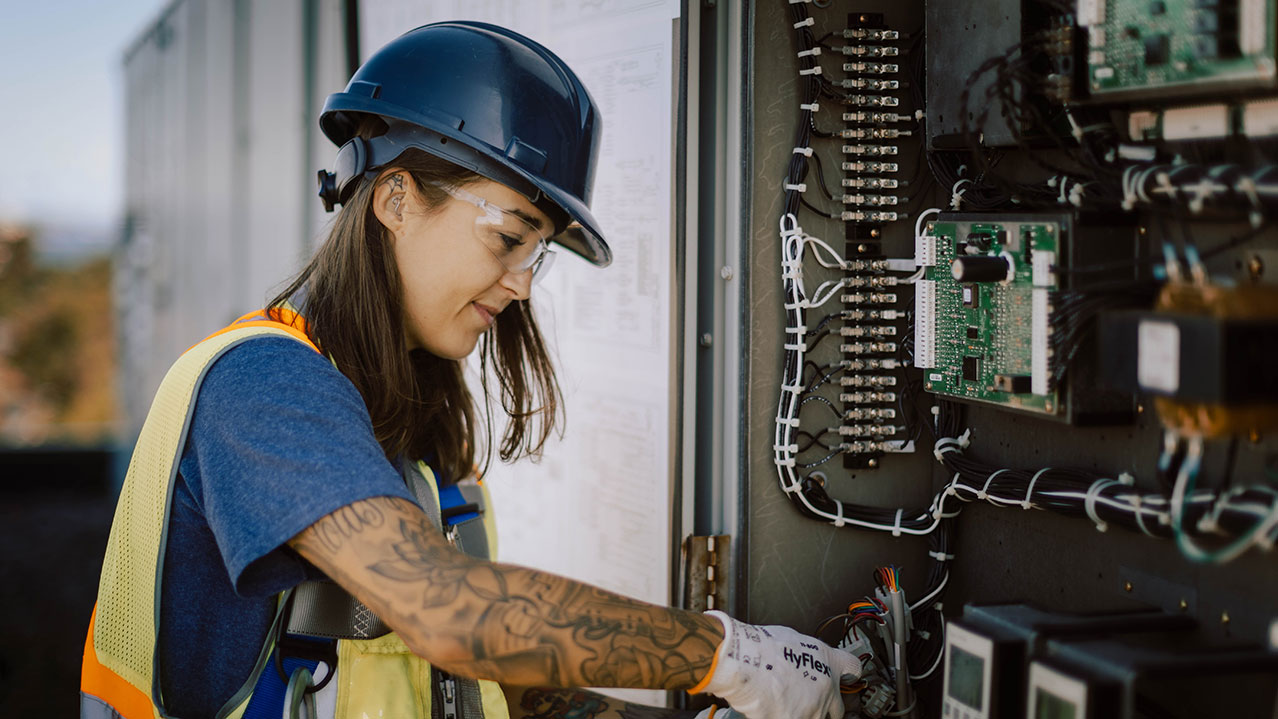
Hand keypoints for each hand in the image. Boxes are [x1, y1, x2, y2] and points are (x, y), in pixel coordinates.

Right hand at [690, 611, 859, 718]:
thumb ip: (805, 653)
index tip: (846, 677)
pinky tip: (774, 708)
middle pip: (839, 707)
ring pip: (816, 718)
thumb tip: (801, 654)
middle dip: (827, 706)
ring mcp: (813, 710)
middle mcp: (827, 689)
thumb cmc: (763, 647)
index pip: (853, 668)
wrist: (746, 663)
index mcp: (829, 663)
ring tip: (785, 703)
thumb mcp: (792, 638)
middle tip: (809, 700)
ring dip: (805, 713)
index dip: (849, 674)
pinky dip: (786, 715)